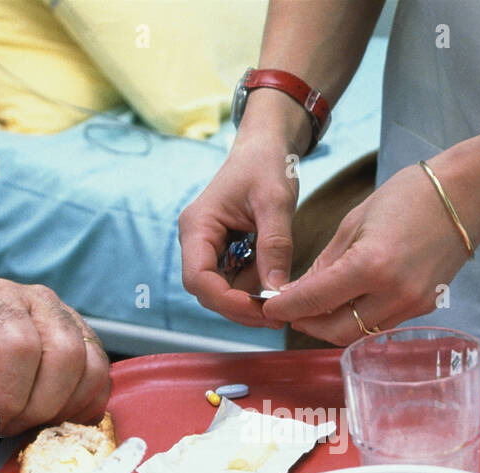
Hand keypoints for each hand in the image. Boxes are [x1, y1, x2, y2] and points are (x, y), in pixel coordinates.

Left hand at [0, 279, 111, 439]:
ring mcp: (73, 321)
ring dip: (62, 410)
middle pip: (64, 355)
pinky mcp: (92, 346)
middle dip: (38, 407)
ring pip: (91, 368)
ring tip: (31, 423)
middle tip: (11, 427)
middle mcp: (40, 301)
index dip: (7, 396)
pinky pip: (103, 382)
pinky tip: (52, 419)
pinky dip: (82, 410)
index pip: (18, 346)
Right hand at [179, 129, 300, 327]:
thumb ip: (275, 246)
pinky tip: (276, 287)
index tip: (260, 309)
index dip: (226, 301)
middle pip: (208, 291)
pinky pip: (235, 281)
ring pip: (222, 291)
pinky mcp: (224, 253)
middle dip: (240, 308)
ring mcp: (209, 248)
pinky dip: (254, 290)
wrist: (266, 148)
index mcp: (197, 226)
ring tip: (283, 302)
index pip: (198, 278)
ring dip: (250, 302)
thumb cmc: (266, 165)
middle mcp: (196, 240)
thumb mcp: (275, 203)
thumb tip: (276, 291)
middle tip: (277, 317)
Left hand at [261, 161, 475, 344]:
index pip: (315, 299)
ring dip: (330, 325)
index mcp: (370, 266)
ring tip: (313, 309)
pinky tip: (346, 304)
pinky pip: (380, 325)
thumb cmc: (409, 197)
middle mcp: (393, 293)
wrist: (466, 196)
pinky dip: (357, 319)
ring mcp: (412, 305)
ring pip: (358, 333)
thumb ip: (325, 264)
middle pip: (334, 330)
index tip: (268, 306)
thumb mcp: (354, 223)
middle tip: (288, 311)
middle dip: (306, 324)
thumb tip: (297, 293)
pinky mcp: (424, 308)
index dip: (286, 306)